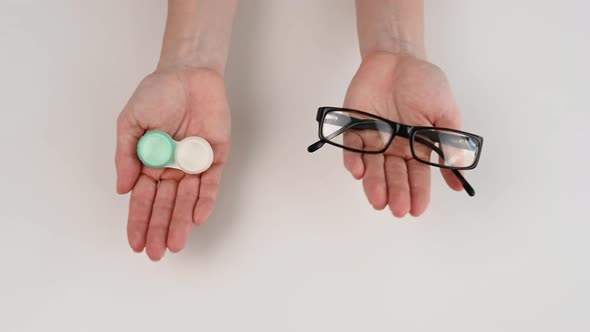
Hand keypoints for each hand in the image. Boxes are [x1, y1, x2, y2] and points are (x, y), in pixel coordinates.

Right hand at [116, 67, 229, 259]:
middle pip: (165, 205)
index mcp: (149, 163)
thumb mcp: (130, 122)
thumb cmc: (157, 93)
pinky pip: (211, 183)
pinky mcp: (215, 157)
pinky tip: (197, 218)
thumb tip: (122, 190)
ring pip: (188, 200)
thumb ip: (126, 155)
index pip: (143, 199)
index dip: (138, 221)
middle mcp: (172, 168)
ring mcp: (194, 164)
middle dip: (160, 229)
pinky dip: (205, 200)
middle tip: (156, 253)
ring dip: (181, 222)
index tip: (136, 244)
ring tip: (175, 244)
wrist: (188, 73)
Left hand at [343, 51, 462, 216]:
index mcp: (416, 147)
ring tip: (378, 200)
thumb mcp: (445, 113)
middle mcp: (393, 148)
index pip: (417, 176)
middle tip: (397, 209)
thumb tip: (460, 175)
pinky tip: (357, 172)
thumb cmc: (424, 84)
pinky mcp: (353, 128)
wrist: (397, 57)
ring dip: (374, 184)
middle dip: (396, 192)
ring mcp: (372, 139)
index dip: (417, 193)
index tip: (416, 209)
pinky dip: (353, 159)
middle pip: (394, 175)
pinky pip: (351, 147)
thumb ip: (450, 142)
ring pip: (372, 167)